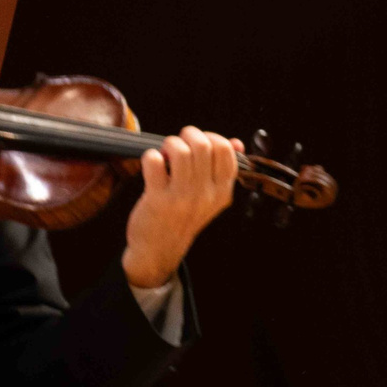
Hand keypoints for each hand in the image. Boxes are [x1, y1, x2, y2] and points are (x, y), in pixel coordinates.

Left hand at [121, 126, 242, 288]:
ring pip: (180, 151)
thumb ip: (223, 170)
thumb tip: (236, 143)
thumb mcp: (211, 198)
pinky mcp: (157, 199)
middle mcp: (204, 194)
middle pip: (203, 145)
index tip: (201, 141)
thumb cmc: (184, 218)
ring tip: (166, 152)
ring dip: (170, 144)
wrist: (159, 250)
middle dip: (188, 135)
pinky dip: (151, 156)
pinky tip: (152, 164)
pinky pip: (154, 162)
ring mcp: (181, 197)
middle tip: (180, 142)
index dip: (212, 137)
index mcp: (222, 192)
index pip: (226, 151)